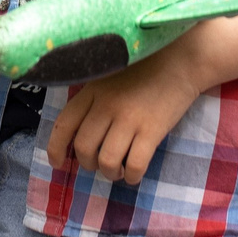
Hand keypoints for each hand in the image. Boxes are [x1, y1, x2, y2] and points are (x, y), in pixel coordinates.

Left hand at [45, 46, 205, 184]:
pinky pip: (135, 165)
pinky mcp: (153, 129)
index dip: (55, 149)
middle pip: (84, 148)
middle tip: (100, 163)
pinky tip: (135, 173)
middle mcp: (107, 104)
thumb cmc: (146, 69)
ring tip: (119, 169)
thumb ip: (93, 99)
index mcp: (93, 90)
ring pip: (107, 161)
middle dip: (89, 164)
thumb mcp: (110, 75)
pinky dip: (132, 177)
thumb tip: (79, 136)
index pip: (64, 125)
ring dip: (111, 173)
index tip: (58, 163)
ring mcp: (130, 118)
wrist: (182, 59)